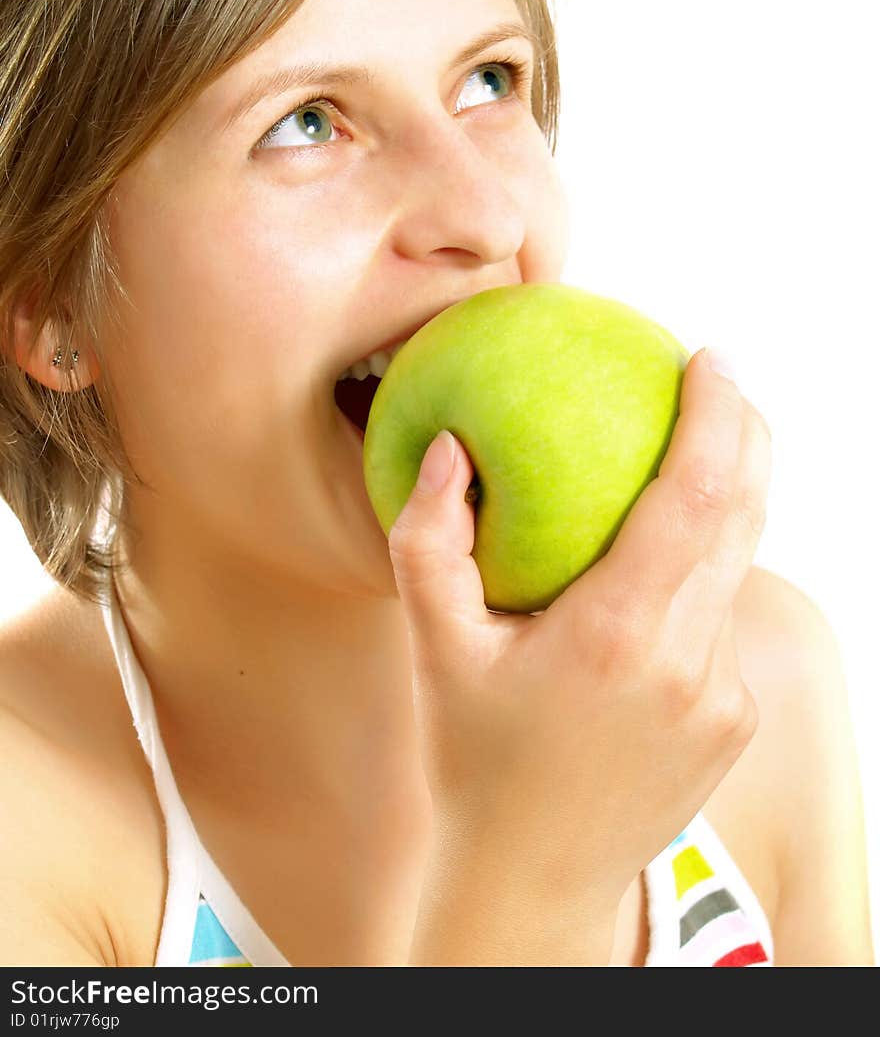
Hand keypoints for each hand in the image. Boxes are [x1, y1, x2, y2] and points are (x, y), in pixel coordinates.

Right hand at [388, 347, 770, 952]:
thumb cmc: (471, 757)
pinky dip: (701, 571)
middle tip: (714, 376)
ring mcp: (722, 695)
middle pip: (747, 514)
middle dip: (745, 430)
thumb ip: (430, 541)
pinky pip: (722, 618)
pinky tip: (654, 566)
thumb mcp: (433, 647)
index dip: (719, 415)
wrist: (531, 878)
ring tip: (687, 450)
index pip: (695, 497)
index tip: (711, 357)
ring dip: (726, 497)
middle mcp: (688, 663)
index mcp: (616, 635)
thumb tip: (450, 448)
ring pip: (741, 564)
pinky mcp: (734, 718)